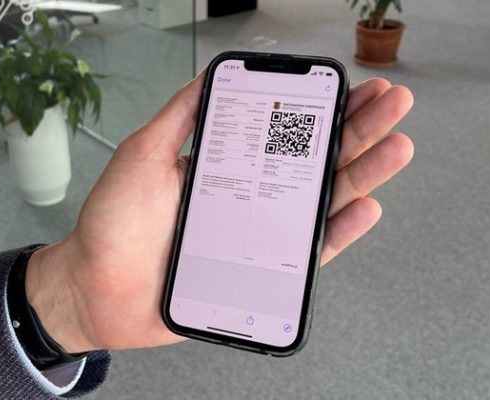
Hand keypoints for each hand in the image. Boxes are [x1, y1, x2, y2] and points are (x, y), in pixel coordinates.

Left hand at [25, 75, 413, 352]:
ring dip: (360, 174)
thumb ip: (178, 120)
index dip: (317, 109)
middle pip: (311, 162)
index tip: (348, 87)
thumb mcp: (142, 157)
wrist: (95, 289)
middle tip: (391, 106)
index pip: (281, 132)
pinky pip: (307, 253)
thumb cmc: (111, 225)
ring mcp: (256, 235)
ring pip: (319, 202)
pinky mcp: (260, 273)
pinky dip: (337, 231)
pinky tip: (362, 206)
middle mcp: (247, 198)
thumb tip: (211, 80)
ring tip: (394, 147)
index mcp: (224, 167)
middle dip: (356, 131)